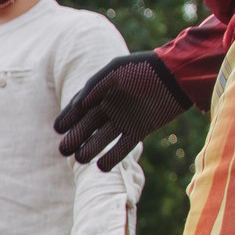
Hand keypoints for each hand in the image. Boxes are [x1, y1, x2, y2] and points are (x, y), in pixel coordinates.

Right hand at [55, 51, 188, 168]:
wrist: (177, 76)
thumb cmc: (144, 68)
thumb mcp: (116, 70)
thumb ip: (95, 86)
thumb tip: (78, 105)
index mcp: (103, 91)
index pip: (80, 107)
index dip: (68, 118)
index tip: (58, 129)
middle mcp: (112, 106)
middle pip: (88, 126)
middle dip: (75, 138)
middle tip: (63, 150)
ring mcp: (125, 119)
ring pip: (102, 138)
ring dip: (90, 149)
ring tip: (79, 159)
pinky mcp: (140, 130)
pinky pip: (123, 147)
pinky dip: (112, 157)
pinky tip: (100, 166)